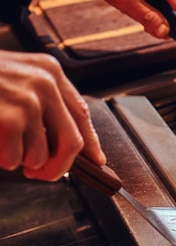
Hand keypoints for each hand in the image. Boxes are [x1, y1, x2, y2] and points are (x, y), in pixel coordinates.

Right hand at [0, 50, 105, 180]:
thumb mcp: (15, 78)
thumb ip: (41, 103)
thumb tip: (66, 144)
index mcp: (49, 72)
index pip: (82, 114)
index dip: (91, 143)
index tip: (95, 161)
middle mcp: (45, 84)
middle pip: (72, 142)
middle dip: (58, 167)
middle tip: (41, 174)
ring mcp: (29, 101)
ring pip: (41, 155)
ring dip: (19, 160)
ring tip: (0, 143)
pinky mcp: (11, 119)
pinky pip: (15, 159)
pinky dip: (1, 159)